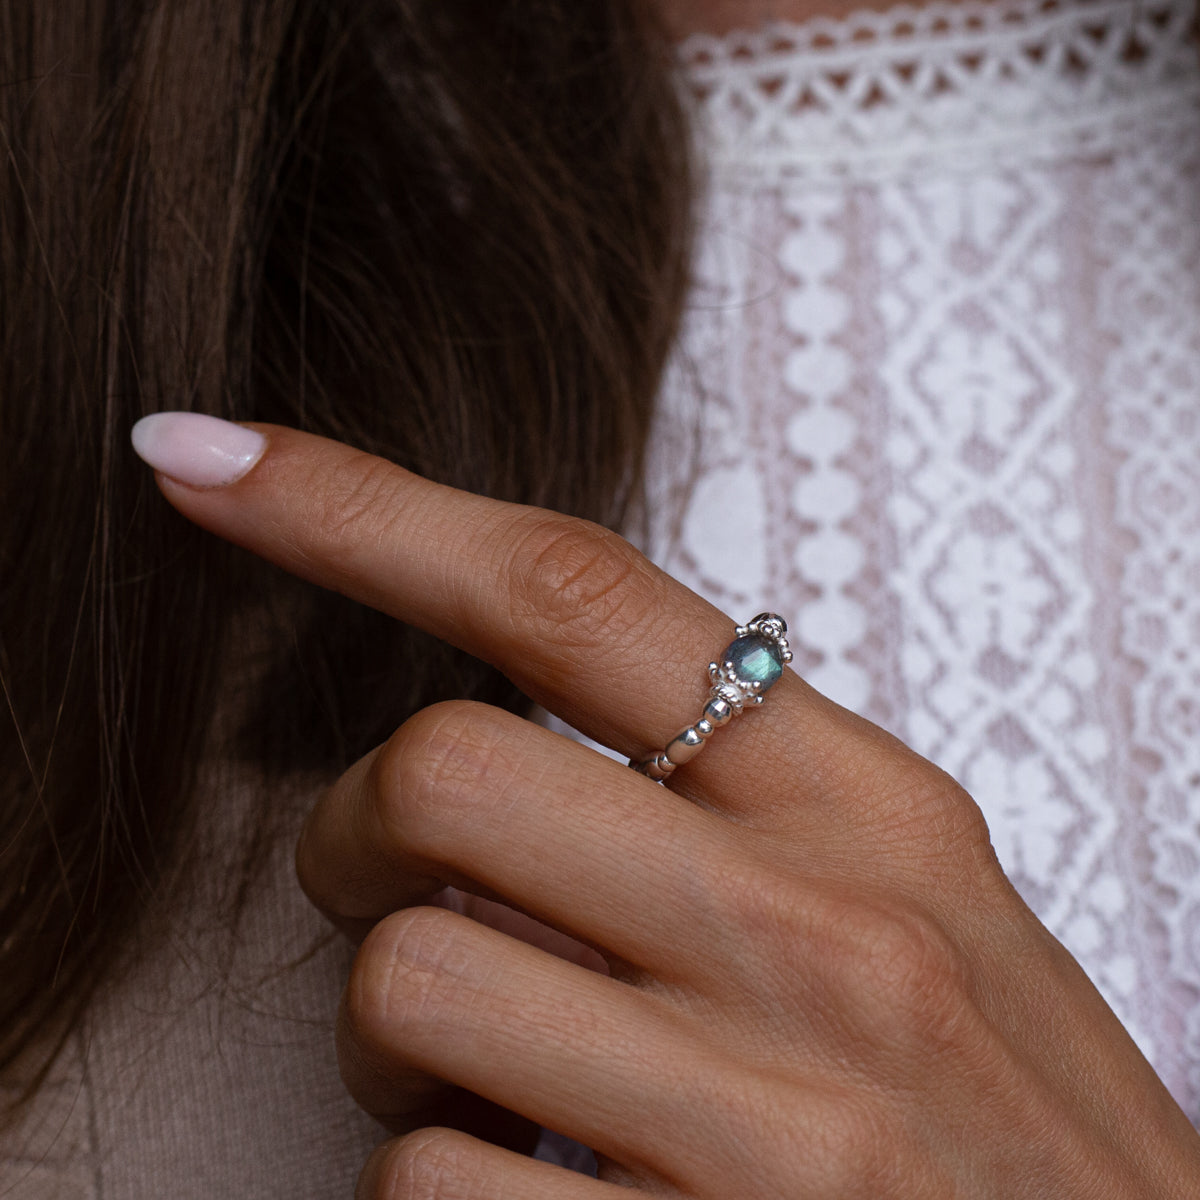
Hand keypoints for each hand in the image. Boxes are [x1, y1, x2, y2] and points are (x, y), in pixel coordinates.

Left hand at [145, 419, 1199, 1197]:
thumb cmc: (1005, 1129)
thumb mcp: (915, 913)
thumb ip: (735, 810)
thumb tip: (493, 748)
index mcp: (868, 807)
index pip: (570, 592)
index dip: (359, 510)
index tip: (205, 457)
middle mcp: (822, 928)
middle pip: (438, 773)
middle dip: (352, 836)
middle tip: (390, 895)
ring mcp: (772, 1113)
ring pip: (408, 983)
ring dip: (395, 1039)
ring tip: (494, 1084)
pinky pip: (426, 1185)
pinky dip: (432, 1187)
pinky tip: (537, 1196)